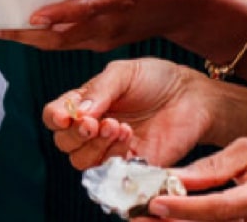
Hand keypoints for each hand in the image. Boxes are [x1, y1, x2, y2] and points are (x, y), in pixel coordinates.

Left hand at [0, 0, 185, 51]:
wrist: (183, 8)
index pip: (87, 8)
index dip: (60, 12)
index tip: (34, 15)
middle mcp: (111, 24)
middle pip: (62, 36)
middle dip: (24, 34)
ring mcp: (105, 38)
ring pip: (60, 44)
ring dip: (26, 39)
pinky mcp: (100, 43)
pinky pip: (65, 43)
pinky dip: (40, 38)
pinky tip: (18, 28)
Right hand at [44, 58, 216, 171]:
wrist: (191, 95)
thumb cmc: (156, 79)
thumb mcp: (123, 73)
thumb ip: (100, 90)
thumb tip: (79, 112)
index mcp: (85, 104)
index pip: (55, 116)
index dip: (55, 118)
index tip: (66, 116)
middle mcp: (92, 129)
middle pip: (64, 143)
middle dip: (77, 134)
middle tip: (96, 122)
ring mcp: (109, 149)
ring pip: (82, 161)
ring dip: (95, 146)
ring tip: (118, 127)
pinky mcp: (131, 165)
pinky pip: (110, 172)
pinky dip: (114, 156)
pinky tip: (129, 138)